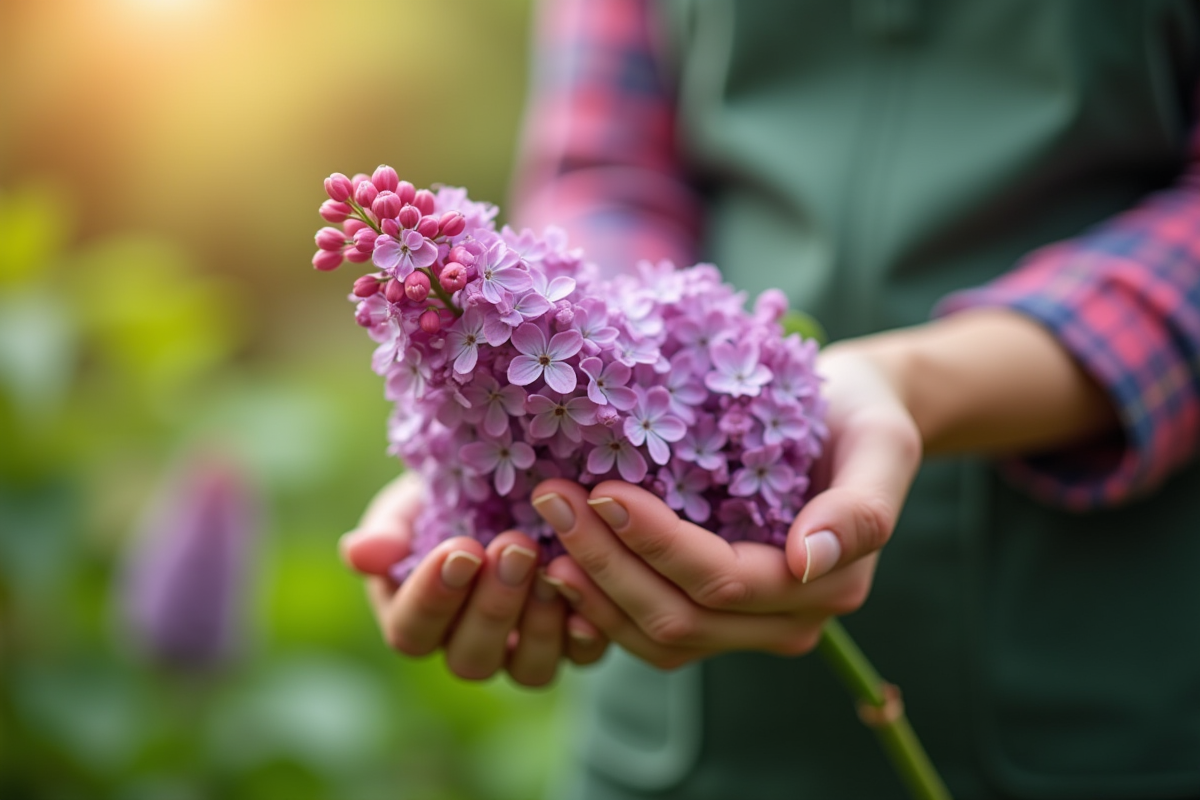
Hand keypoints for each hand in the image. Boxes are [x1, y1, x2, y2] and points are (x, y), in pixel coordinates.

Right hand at [341, 472, 607, 685]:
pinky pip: (581, 659)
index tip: (459, 549)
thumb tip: (357, 553)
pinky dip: (587, 635)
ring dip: (539, 623)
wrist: (512, 486)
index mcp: (416, 618)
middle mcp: (467, 646)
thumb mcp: (411, 503)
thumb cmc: (448, 496)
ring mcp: (521, 652)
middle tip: (515, 547)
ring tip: (552, 568)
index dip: (434, 597)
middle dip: (493, 604)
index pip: (412, 630)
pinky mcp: (572, 644)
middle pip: (471, 656)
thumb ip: (387, 531)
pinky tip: (591, 602)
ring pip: (527, 668)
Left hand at [529, 346, 921, 668]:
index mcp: (825, 586)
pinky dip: (599, 604)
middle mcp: (787, 620)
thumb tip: (808, 562)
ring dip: (593, 589)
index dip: (656, 544)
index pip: (721, 582)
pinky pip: (649, 631)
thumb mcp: (881, 443)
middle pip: (678, 617)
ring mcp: (748, 626)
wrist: (851, 417)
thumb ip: (861, 509)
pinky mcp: (714, 614)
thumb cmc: (861, 418)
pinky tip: (558, 562)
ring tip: (544, 528)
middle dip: (607, 564)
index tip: (603, 490)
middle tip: (552, 499)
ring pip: (655, 636)